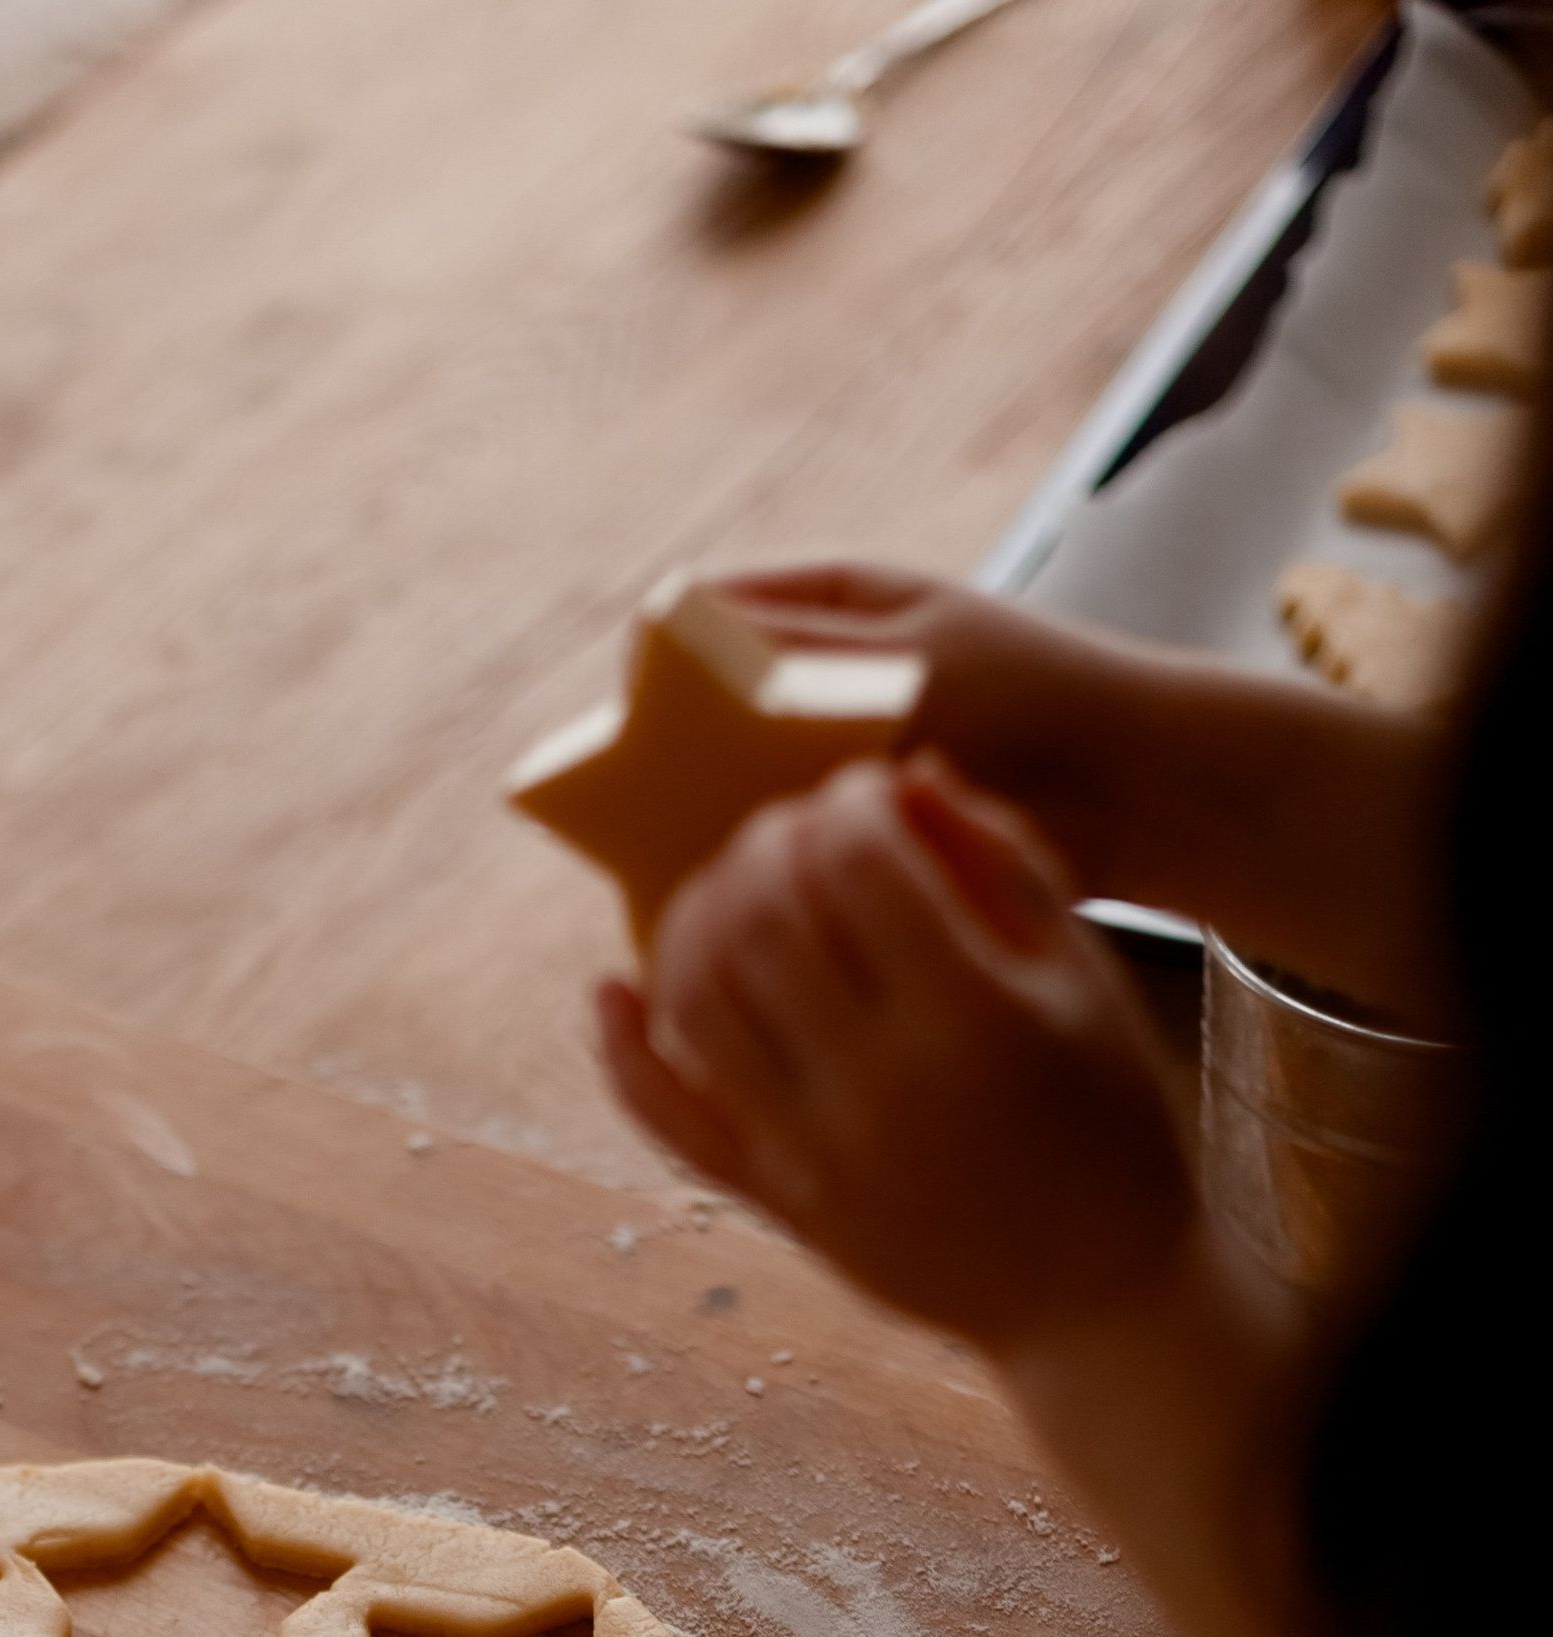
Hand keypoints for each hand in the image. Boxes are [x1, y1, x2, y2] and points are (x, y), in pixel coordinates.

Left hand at [599, 751, 1195, 1343]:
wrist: (1093, 1292)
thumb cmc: (1108, 1119)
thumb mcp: (1086, 979)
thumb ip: (1004, 863)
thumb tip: (904, 776)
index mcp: (970, 1016)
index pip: (855, 861)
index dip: (843, 802)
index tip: (861, 796)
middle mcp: (877, 1085)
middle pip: (761, 916)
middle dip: (765, 845)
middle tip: (793, 833)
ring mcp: (814, 1152)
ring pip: (697, 999)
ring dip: (693, 919)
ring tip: (734, 892)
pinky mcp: (778, 1203)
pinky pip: (669, 1120)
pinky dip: (626, 1050)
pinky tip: (615, 990)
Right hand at [703, 561, 1453, 1014]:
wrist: (1141, 791)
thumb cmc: (1033, 698)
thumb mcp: (902, 660)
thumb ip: (790, 646)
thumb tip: (665, 629)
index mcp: (827, 599)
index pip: (695, 620)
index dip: (651, 675)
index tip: (623, 736)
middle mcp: (822, 669)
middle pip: (706, 708)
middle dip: (673, 762)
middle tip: (641, 821)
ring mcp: (840, 748)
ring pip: (738, 782)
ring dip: (715, 825)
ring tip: (689, 871)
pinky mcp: (867, 824)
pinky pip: (788, 844)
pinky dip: (765, 871)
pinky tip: (744, 908)